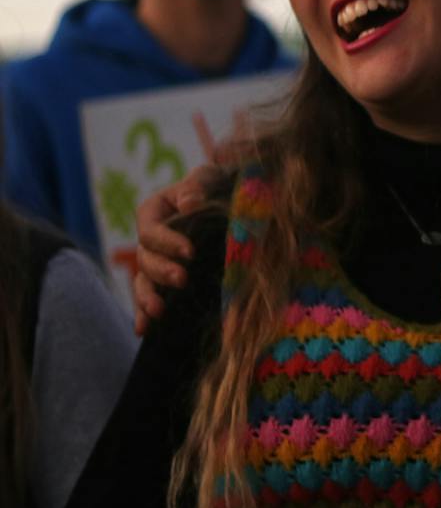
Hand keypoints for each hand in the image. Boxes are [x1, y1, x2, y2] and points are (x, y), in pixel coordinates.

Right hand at [131, 165, 219, 334]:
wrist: (230, 201)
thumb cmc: (217, 184)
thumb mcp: (210, 177)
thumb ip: (198, 184)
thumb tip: (187, 203)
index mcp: (154, 210)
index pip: (151, 229)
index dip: (167, 242)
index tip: (190, 252)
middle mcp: (150, 237)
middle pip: (146, 258)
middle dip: (162, 270)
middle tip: (182, 279)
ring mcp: (156, 259)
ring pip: (143, 280)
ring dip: (147, 297)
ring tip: (159, 312)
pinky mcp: (165, 277)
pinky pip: (148, 296)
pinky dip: (143, 312)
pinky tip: (143, 330)